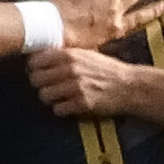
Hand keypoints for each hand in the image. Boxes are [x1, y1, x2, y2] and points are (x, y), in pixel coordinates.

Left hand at [27, 42, 148, 114]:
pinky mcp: (81, 103)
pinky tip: (69, 106)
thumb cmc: (107, 69)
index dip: (34, 67)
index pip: (35, 60)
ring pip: (44, 96)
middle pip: (36, 79)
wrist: (129, 86)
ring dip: (49, 98)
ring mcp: (75, 87)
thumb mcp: (86, 54)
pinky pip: (58, 109)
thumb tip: (41, 57)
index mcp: (69, 54)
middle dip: (39, 84)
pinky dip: (61, 109)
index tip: (38, 71)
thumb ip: (65, 54)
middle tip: (47, 86)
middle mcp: (70, 69)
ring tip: (58, 97)